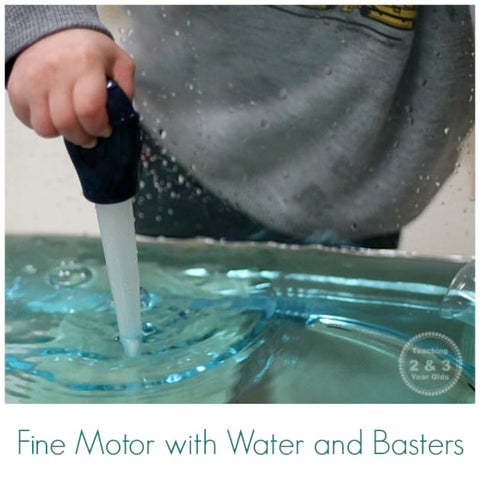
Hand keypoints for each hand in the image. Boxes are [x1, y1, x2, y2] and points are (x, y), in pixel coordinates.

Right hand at [7, 28, 134, 146]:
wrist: (53, 31)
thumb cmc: (90, 51)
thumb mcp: (118, 62)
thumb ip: (126, 89)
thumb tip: (122, 117)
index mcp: (85, 63)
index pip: (89, 110)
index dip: (99, 128)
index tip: (105, 130)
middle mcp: (55, 72)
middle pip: (66, 124)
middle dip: (83, 137)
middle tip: (90, 135)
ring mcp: (32, 81)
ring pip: (45, 128)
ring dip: (62, 133)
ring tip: (73, 124)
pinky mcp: (16, 89)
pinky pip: (29, 122)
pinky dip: (44, 126)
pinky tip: (55, 116)